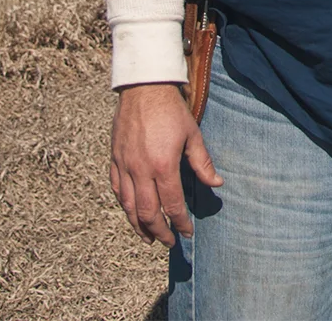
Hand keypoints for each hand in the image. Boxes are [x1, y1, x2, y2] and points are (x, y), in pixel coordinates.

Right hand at [109, 82, 222, 245]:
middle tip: (169, 242)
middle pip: (147, 213)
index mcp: (163, 166)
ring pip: (128, 206)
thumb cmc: (171, 111)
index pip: (172, 205)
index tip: (187, 233)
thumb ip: (203, 163)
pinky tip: (132, 212)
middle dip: (159, 232)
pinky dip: (124, 206)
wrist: (144, 89)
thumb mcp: (193, 135)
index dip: (180, 223)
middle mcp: (141, 170)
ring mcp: (125, 166)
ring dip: (138, 226)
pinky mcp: (115, 159)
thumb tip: (217, 184)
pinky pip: (117, 190)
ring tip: (149, 237)